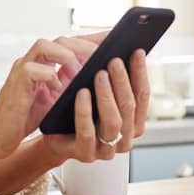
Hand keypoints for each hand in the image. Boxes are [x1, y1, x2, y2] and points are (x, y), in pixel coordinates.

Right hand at [0, 35, 102, 158]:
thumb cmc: (27, 117)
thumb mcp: (56, 98)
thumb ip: (71, 84)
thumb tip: (101, 78)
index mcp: (45, 62)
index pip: (71, 43)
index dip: (92, 39)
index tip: (115, 39)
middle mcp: (33, 60)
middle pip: (60, 39)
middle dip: (85, 45)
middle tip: (104, 56)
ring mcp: (22, 69)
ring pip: (45, 46)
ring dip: (68, 57)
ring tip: (84, 71)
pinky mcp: (15, 82)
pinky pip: (33, 70)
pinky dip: (49, 76)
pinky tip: (60, 89)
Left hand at [43, 48, 149, 162]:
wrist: (51, 134)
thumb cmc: (75, 108)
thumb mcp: (94, 88)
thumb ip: (110, 72)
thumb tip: (117, 40)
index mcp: (132, 122)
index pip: (143, 96)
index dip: (141, 73)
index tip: (137, 51)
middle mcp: (124, 138)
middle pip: (129, 108)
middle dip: (122, 82)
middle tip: (114, 60)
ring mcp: (106, 149)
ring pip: (114, 122)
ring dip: (107, 95)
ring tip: (99, 74)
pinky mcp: (85, 154)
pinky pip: (87, 133)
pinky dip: (85, 111)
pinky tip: (81, 93)